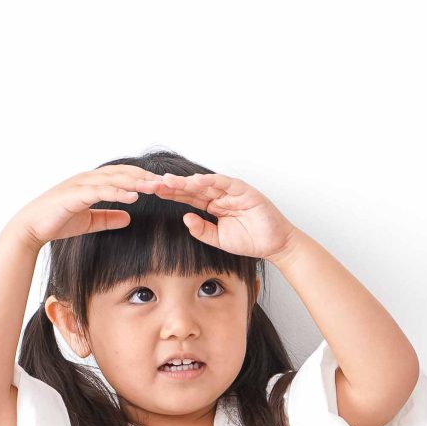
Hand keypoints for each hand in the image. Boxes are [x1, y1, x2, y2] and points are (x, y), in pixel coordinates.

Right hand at [12, 164, 162, 247]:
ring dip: (136, 182)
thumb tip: (128, 218)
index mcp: (92, 182)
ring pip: (114, 179)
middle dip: (145, 177)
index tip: (162, 184)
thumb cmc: (57, 222)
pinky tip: (133, 196)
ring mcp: (80, 185)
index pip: (122, 175)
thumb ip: (108, 218)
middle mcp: (87, 178)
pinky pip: (100, 191)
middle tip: (167, 182)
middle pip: (122, 173)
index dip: (142, 178)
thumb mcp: (89, 221)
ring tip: (156, 187)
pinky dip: (118, 192)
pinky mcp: (74, 195)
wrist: (30, 227)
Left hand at [149, 172, 296, 261]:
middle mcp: (219, 196)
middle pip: (192, 188)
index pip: (187, 198)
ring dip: (187, 181)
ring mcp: (231, 192)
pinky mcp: (244, 191)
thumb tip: (186, 218)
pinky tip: (196, 180)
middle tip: (153, 183)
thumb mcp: (218, 239)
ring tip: (170, 181)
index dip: (171, 194)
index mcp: (212, 206)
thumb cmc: (249, 240)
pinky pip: (226, 184)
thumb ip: (202, 230)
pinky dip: (212, 181)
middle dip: (173, 186)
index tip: (152, 192)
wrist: (273, 244)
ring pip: (205, 183)